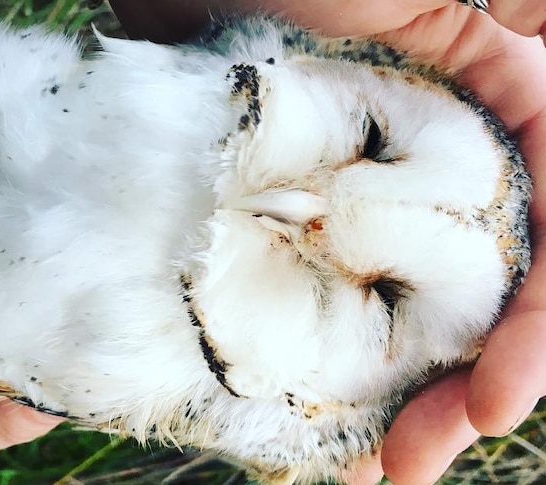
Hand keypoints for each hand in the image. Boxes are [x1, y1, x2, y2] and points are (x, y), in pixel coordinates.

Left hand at [109, 2, 545, 483]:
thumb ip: (509, 2)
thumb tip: (542, 27)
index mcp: (501, 112)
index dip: (536, 332)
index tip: (491, 405)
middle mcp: (442, 169)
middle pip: (483, 296)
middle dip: (462, 389)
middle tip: (413, 461)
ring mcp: (369, 197)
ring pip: (407, 310)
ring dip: (400, 395)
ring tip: (372, 466)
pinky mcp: (302, 216)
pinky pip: (328, 297)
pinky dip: (329, 360)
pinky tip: (312, 418)